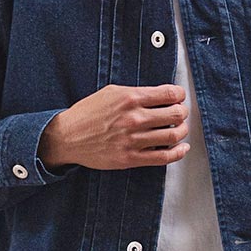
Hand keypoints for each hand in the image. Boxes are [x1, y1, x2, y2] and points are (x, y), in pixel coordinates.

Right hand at [37, 84, 189, 172]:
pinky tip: (182, 148)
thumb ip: (136, 93)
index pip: (170, 94)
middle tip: (180, 113)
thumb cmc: (88, 113)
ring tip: (179, 129)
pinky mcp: (131, 158)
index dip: (180, 95)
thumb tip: (160, 95)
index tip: (180, 97)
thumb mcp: (111, 92)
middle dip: (183, 113)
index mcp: (130, 98)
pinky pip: (163, 157)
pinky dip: (178, 153)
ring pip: (173, 136)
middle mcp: (134, 118)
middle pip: (176, 115)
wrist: (68, 137)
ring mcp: (133, 140)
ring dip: (182, 131)